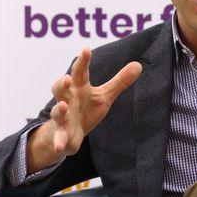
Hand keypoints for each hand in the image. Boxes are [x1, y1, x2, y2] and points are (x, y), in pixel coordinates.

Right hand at [28, 48, 141, 172]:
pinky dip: (59, 141)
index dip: (83, 61)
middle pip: (61, 88)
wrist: (67, 134)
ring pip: (57, 111)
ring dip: (60, 109)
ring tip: (64, 106)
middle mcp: (68, 100)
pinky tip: (60, 146)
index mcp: (79, 88)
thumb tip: (138, 64)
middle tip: (67, 78)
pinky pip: (59, 137)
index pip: (80, 72)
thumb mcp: (104, 96)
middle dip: (62, 82)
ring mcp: (63, 117)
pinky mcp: (62, 134)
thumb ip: (119, 81)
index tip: (86, 50)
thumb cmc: (86, 109)